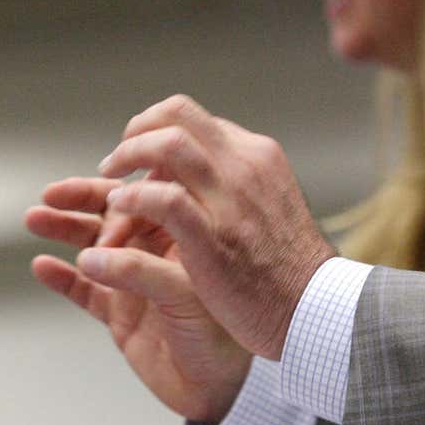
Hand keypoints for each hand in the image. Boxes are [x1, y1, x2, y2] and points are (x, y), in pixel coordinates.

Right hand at [26, 176, 250, 422]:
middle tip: (52, 194)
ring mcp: (134, 281)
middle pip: (113, 213)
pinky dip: (61, 277)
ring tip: (35, 217)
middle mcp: (157, 252)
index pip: (149, 198)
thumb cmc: (222, 338)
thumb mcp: (186, 293)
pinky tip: (42, 266)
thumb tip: (90, 257)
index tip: (102, 189)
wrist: (217, 391)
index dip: (124, 191)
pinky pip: (83, 289)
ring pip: (91, 245)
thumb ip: (140, 271)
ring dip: (64, 229)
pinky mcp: (118, 312)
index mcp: (185, 235)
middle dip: (81, 200)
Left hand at [95, 95, 337, 359]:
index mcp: (256, 156)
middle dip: (135, 131)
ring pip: (167, 144)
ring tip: (109, 183)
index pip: (193, 120)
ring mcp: (229, 200)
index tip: (138, 158)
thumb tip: (201, 175)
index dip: (156, 132)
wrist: (315, 309)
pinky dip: (133, 198)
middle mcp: (243, 166)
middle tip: (115, 163)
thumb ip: (236, 185)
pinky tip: (119, 208)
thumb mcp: (270, 205)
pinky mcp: (214, 238)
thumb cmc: (289, 269)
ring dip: (127, 156)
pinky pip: (163, 199)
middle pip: (176, 115)